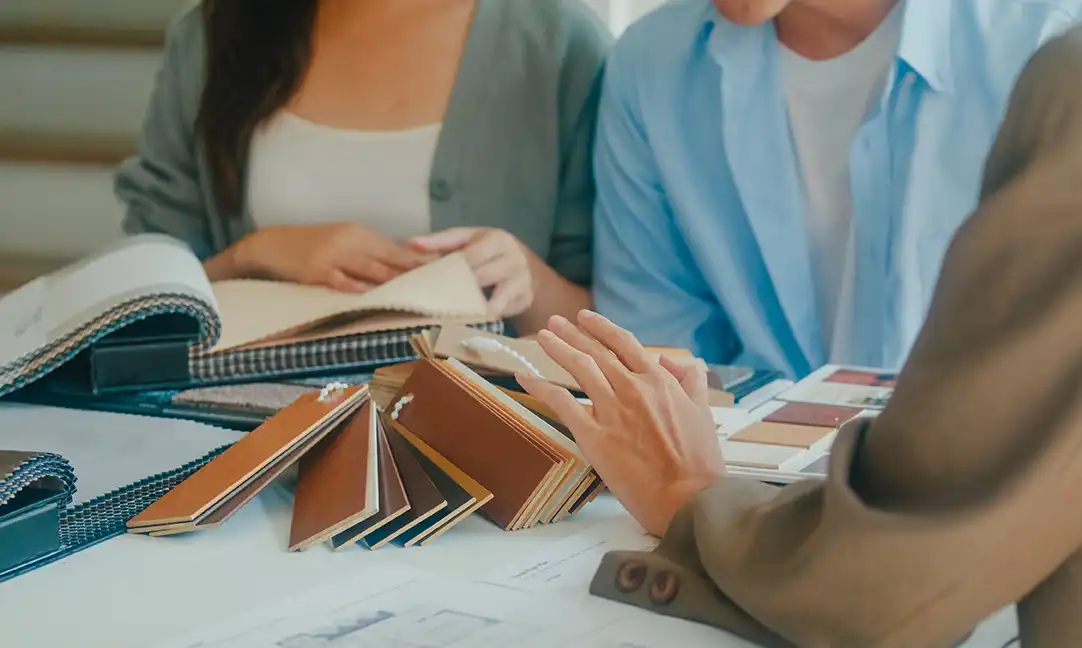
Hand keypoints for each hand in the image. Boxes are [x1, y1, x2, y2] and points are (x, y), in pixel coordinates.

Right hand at [235, 223, 432, 291]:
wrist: (272, 245)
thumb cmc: (313, 246)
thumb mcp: (344, 243)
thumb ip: (371, 253)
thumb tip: (402, 264)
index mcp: (360, 234)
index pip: (396, 249)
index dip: (419, 261)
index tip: (442, 270)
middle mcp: (350, 241)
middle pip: (388, 258)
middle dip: (412, 272)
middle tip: (437, 284)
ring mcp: (332, 255)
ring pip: (368, 268)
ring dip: (391, 280)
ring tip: (414, 292)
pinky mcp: (316, 270)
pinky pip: (339, 279)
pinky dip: (354, 286)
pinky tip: (368, 294)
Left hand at [409, 227, 535, 317]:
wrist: (524, 265)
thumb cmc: (488, 250)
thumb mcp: (468, 239)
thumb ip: (441, 241)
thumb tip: (412, 243)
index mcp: (499, 240)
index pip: (471, 258)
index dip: (453, 270)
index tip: (435, 281)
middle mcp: (515, 261)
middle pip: (481, 280)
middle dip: (459, 291)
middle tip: (438, 301)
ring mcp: (523, 283)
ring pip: (493, 304)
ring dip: (472, 311)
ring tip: (454, 314)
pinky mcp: (524, 302)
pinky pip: (500, 314)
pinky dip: (484, 317)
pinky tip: (471, 319)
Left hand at [515, 311, 725, 536]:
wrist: (688, 497)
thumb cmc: (698, 462)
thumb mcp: (703, 411)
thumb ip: (690, 380)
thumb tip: (671, 360)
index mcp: (659, 381)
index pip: (624, 343)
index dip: (602, 327)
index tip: (586, 318)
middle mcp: (632, 388)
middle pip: (596, 351)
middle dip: (573, 333)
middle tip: (555, 321)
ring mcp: (611, 410)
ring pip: (579, 368)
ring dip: (558, 348)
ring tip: (544, 337)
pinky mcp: (593, 435)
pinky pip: (561, 403)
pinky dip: (541, 386)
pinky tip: (525, 376)